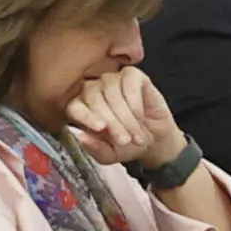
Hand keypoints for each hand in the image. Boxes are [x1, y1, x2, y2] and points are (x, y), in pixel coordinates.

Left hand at [68, 68, 183, 170]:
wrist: (155, 140)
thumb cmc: (128, 145)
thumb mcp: (110, 155)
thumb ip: (95, 149)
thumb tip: (80, 137)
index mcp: (81, 109)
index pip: (75, 106)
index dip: (86, 116)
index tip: (100, 128)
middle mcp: (93, 91)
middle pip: (94, 97)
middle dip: (112, 121)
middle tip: (124, 140)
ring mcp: (112, 81)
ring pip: (112, 90)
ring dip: (126, 115)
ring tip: (136, 134)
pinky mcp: (132, 75)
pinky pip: (129, 81)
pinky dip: (135, 101)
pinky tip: (141, 115)